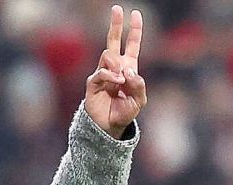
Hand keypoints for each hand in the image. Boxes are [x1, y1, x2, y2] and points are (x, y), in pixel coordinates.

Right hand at [84, 6, 146, 138]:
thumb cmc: (125, 112)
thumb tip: (128, 70)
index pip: (132, 46)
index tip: (136, 14)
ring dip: (118, 66)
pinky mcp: (93, 82)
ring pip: (109, 56)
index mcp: (128, 69)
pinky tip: (117, 83)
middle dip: (116, 25)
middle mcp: (114, 67)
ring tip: (121, 82)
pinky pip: (102, 72)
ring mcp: (103, 73)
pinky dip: (111, 76)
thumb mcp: (139, 99)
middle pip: (113, 41)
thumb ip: (138, 84)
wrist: (110, 126)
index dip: (134, 31)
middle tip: (117, 8)